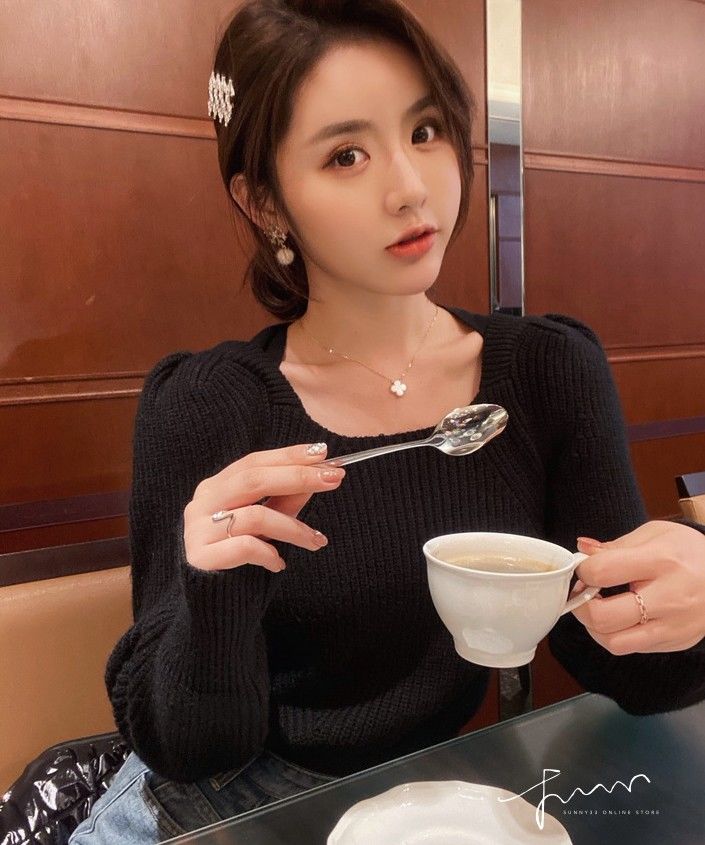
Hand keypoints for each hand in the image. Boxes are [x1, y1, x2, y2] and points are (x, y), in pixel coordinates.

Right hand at [183, 443, 344, 571]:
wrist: (212, 607)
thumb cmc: (240, 561)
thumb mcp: (266, 526)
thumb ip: (285, 499)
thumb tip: (316, 473)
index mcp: (214, 488)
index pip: (254, 462)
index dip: (288, 455)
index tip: (323, 453)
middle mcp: (202, 505)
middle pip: (253, 479)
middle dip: (297, 477)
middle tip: (333, 479)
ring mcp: (197, 531)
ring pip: (255, 515)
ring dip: (294, 527)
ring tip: (315, 541)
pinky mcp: (200, 559)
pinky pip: (245, 547)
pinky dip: (269, 553)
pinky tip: (279, 564)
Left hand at [570, 520, 704, 654]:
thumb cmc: (687, 550)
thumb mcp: (654, 534)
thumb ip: (615, 546)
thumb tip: (582, 550)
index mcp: (661, 562)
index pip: (602, 573)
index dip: (582, 571)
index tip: (584, 569)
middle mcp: (670, 598)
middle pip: (603, 617)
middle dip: (580, 605)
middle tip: (583, 593)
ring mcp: (675, 625)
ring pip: (614, 642)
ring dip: (595, 627)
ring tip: (598, 608)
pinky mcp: (676, 642)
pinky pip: (633, 648)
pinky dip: (616, 635)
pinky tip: (619, 617)